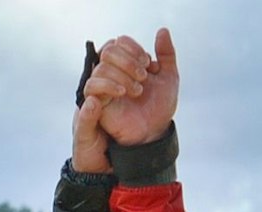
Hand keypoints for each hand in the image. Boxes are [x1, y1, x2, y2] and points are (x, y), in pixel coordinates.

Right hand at [83, 29, 177, 147]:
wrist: (155, 132)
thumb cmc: (160, 107)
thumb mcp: (169, 77)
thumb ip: (166, 53)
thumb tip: (162, 31)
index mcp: (126, 63)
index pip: (119, 42)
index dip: (133, 48)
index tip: (148, 63)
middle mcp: (112, 72)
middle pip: (108, 50)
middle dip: (128, 60)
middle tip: (144, 76)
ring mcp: (103, 86)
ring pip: (101, 67)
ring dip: (122, 75)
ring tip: (138, 90)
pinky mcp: (97, 102)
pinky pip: (92, 85)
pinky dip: (108, 85)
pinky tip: (124, 92)